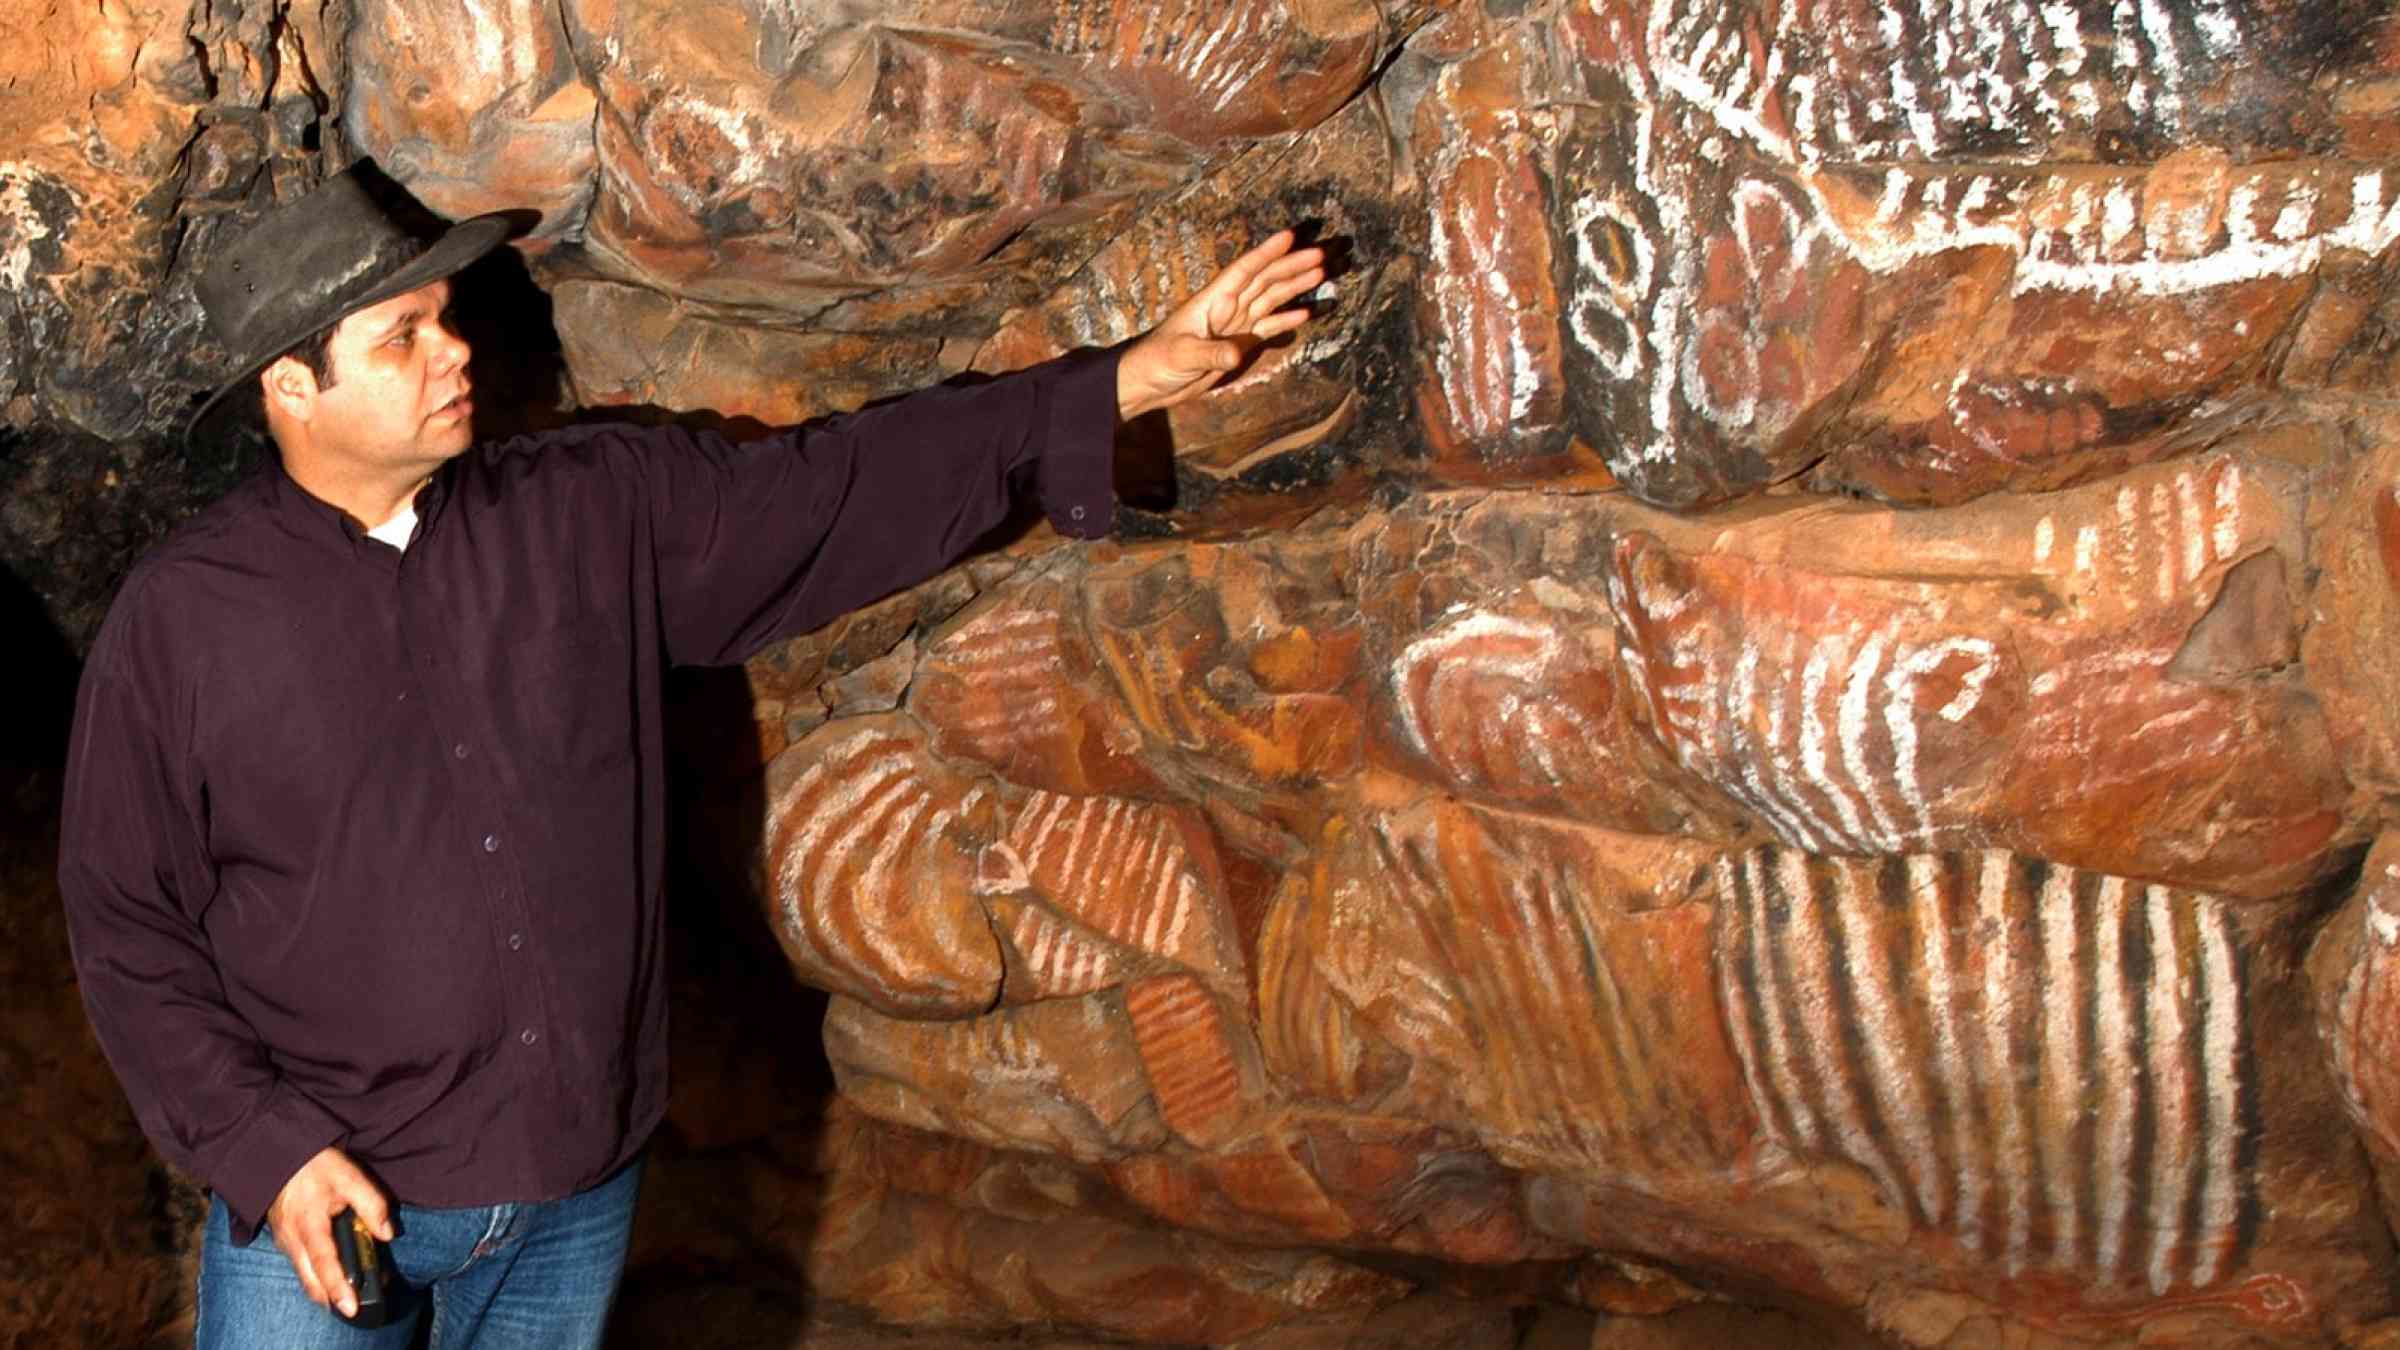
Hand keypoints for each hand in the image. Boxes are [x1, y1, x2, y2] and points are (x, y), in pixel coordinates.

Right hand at [264, 1146, 392, 1317]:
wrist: (278, 1153)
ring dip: (323, 1287)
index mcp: (308, 1224)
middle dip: (330, 1298)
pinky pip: (300, 1263)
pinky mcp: (284, 1237)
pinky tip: (333, 1272)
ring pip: (304, 1274)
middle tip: (353, 1308)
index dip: (338, 1288)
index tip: (350, 1307)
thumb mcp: (348, 1176)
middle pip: (310, 1280)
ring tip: (349, 1293)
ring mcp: (285, 1240)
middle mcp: (292, 1238)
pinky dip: (315, 1273)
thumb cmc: (314, 1164)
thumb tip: (388, 1233)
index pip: (325, 1263)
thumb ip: (371, 1203)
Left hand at [1116, 230, 1327, 419]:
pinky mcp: (1238, 345)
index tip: (1291, 236)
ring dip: (1295, 287)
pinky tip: (1306, 313)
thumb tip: (1236, 354)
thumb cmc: (1156, 361)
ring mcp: (1234, 325)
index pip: (1244, 271)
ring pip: (1270, 299)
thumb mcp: (1182, 355)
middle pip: (1265, 280)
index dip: (1267, 253)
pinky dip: (1286, 320)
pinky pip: (1267, 328)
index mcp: (1212, 301)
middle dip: (1292, 266)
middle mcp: (1227, 307)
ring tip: (1321, 274)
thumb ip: (1211, 353)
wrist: (1147, 383)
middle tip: (1322, 255)